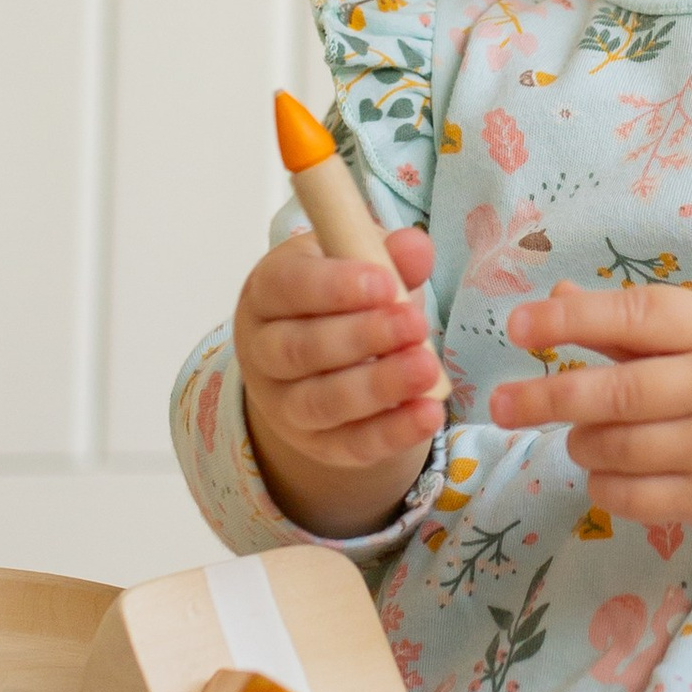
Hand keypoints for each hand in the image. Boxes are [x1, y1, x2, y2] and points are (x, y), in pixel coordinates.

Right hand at [234, 228, 443, 535]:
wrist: (329, 357)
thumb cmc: (344, 297)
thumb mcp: (360, 264)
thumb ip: (388, 255)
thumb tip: (416, 246)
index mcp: (268, 291)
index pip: (288, 287)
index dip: (334, 287)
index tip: (385, 284)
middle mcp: (263, 351)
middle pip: (299, 350)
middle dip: (360, 337)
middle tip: (415, 324)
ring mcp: (283, 404)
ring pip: (320, 402)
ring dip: (376, 387)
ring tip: (427, 369)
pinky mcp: (315, 444)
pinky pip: (349, 445)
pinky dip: (390, 433)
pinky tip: (427, 414)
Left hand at [492, 283, 691, 573]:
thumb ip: (640, 318)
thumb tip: (557, 295)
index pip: (637, 317)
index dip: (572, 320)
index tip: (518, 327)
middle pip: (619, 394)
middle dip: (547, 397)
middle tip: (498, 405)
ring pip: (621, 449)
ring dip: (579, 441)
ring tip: (577, 433)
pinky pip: (638, 499)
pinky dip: (603, 485)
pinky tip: (603, 470)